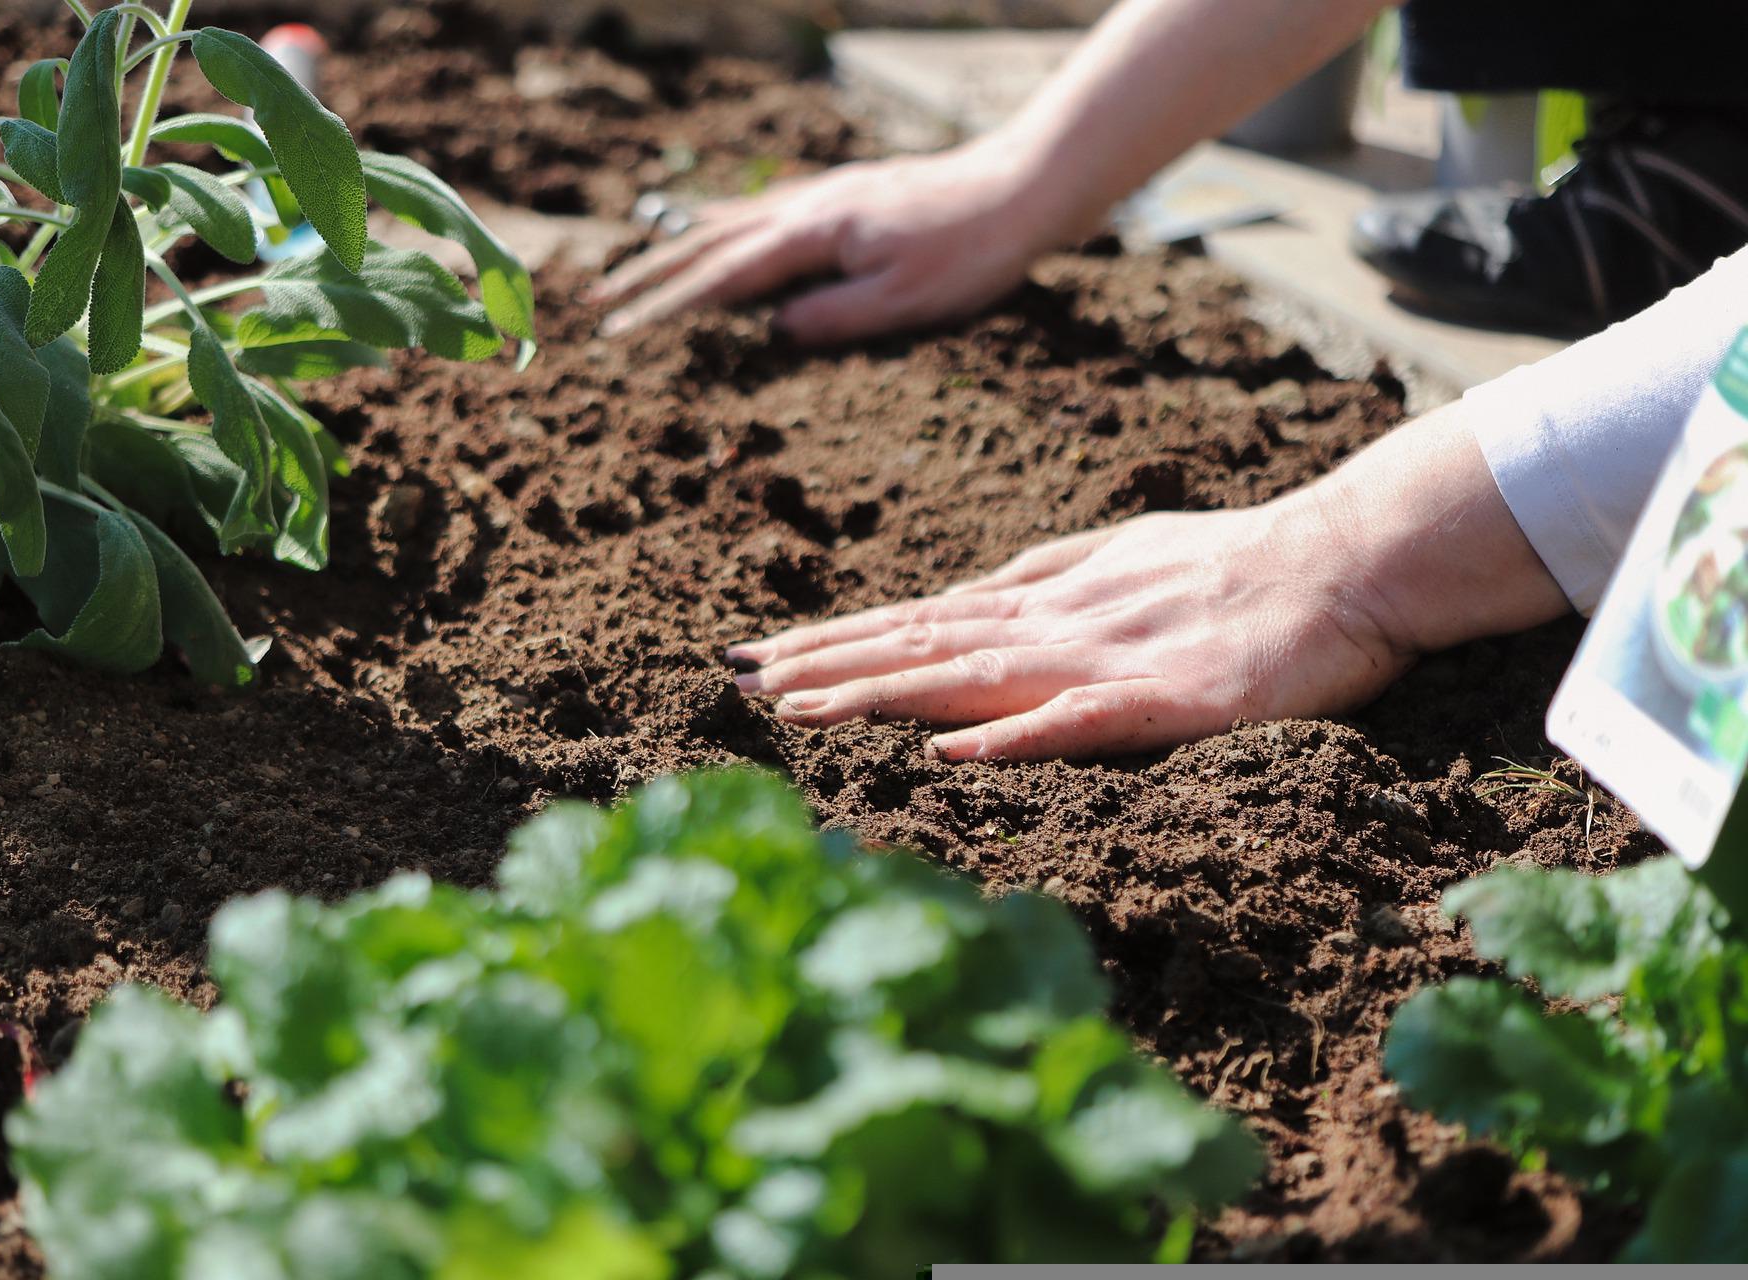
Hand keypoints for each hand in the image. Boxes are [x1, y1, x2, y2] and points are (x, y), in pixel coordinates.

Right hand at [589, 137, 1065, 343]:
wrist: (1021, 187)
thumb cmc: (971, 251)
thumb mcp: (904, 302)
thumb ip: (833, 317)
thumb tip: (773, 332)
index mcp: (814, 236)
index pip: (722, 278)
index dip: (666, 307)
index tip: (619, 331)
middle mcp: (808, 207)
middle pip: (709, 243)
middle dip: (649, 275)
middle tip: (597, 302)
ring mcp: (824, 196)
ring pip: (732, 221)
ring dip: (677, 248)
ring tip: (635, 269)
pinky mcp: (844, 196)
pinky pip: (763, 210)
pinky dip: (724, 223)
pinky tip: (715, 228)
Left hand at [724, 404, 1573, 761]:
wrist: (1349, 557)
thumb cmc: (1238, 562)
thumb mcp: (1121, 559)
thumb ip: (1045, 579)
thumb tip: (971, 596)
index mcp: (1047, 599)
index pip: (918, 621)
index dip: (835, 639)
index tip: (755, 656)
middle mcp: (1058, 623)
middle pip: (923, 645)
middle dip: (826, 665)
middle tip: (735, 681)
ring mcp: (1110, 658)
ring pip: (975, 676)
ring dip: (883, 693)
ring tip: (800, 710)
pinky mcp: (1171, 700)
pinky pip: (1082, 720)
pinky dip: (1013, 736)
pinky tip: (951, 752)